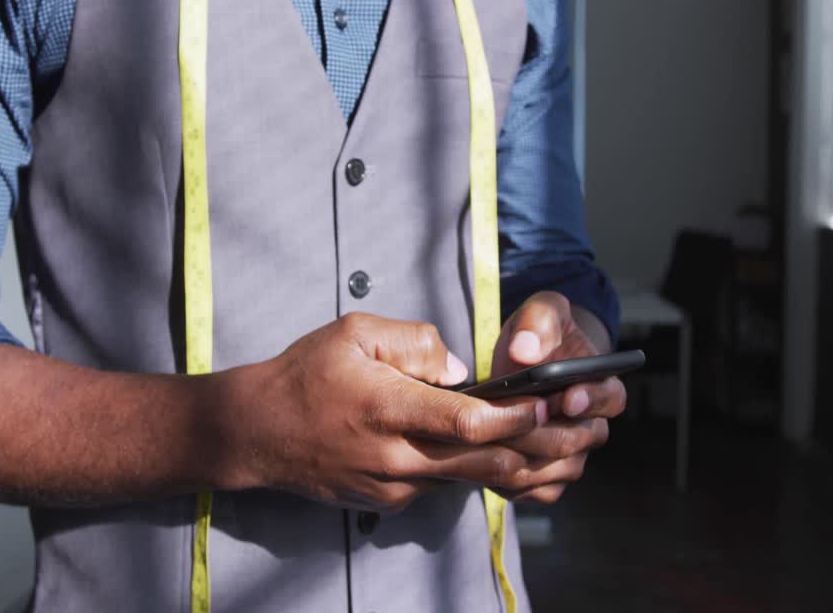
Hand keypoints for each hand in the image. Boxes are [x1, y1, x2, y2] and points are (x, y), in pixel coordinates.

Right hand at [209, 313, 591, 511]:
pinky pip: (444, 486)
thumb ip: (414, 342)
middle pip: (483, 464)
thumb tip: (462, 368)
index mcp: (388, 409)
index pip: (467, 423)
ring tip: (557, 446)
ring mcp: (393, 485)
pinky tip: (502, 455)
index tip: (547, 403)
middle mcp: (395, 456)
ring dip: (514, 465)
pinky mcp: (389, 501)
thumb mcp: (354, 332)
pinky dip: (475, 471)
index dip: (514, 418)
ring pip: (469, 480)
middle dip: (536, 450)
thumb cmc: (304, 375)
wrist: (255, 432)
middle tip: (576, 434)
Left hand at [488, 291, 626, 502]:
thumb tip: (525, 352)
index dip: (591, 400)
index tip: (567, 397)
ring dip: (523, 455)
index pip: (611, 399)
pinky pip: (533, 489)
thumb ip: (538, 323)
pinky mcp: (544, 478)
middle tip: (510, 419)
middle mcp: (592, 427)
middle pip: (579, 440)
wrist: (523, 360)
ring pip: (556, 470)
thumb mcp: (542, 312)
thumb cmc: (538, 334)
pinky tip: (482, 461)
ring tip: (489, 437)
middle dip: (544, 430)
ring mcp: (570, 457)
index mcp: (602, 385)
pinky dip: (509, 480)